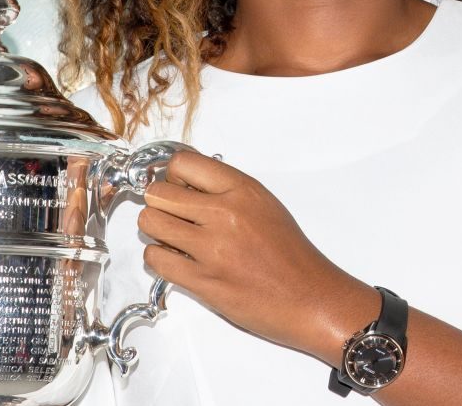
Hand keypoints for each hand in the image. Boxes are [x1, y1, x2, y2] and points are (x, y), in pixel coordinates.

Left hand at [137, 151, 377, 361]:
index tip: (175, 187)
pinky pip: (154, 258)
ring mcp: (211, 249)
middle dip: (159, 203)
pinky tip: (176, 260)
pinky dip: (158, 257)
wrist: (310, 298)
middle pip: (158, 193)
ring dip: (157, 230)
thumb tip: (185, 185)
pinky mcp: (202, 281)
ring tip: (173, 238)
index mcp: (242, 190)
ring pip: (151, 223)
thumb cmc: (291, 256)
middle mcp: (224, 214)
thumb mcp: (264, 205)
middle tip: (172, 215)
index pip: (183, 163)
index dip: (172, 176)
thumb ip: (226, 191)